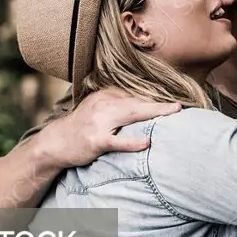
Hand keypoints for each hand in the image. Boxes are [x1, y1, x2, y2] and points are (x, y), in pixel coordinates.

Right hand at [39, 89, 180, 168]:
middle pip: (137, 102)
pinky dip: (132, 141)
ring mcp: (98, 122)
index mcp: (105, 95)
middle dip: (160, 104)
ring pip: (130, 115)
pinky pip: (116, 141)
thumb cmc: (83, 126)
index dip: (156, 96)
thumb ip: (119, 104)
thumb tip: (145, 104)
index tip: (175, 98)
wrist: (56, 142)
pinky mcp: (95, 140)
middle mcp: (103, 104)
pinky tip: (146, 142)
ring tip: (172, 113)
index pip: (135, 94)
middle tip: (179, 106)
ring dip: (153, 114)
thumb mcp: (99, 109)